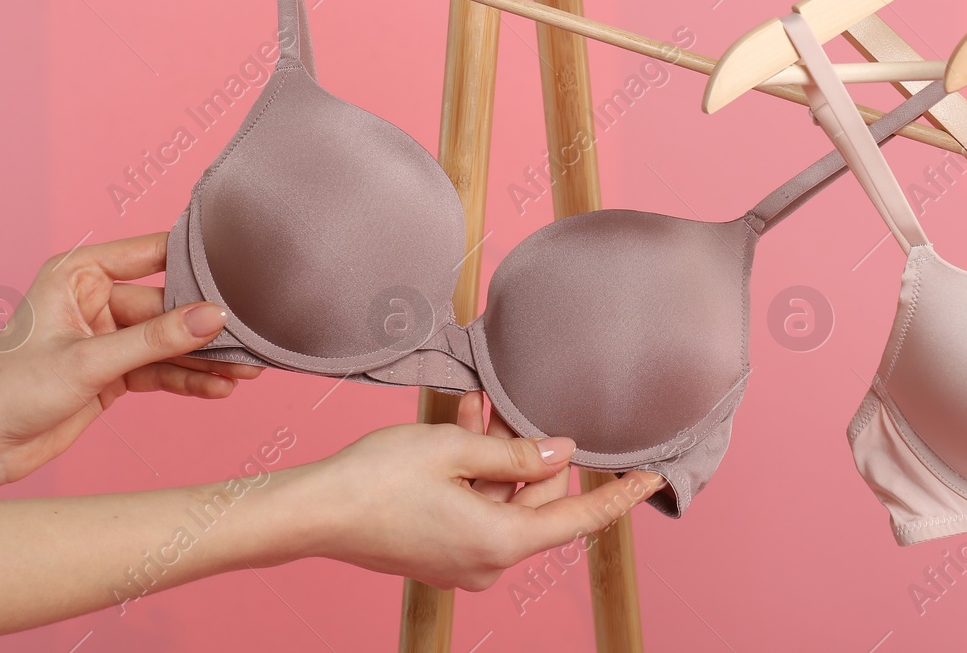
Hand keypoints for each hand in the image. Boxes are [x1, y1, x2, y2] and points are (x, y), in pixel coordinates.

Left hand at [0, 233, 259, 497]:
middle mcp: (94, 299)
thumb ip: (156, 340)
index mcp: (78, 274)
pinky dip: (188, 379)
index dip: (195, 260)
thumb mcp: (89, 362)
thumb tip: (213, 317)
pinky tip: (219, 388)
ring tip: (246, 370)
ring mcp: (105, 337)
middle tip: (250, 338)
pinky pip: (161, 368)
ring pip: (169, 341)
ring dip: (204, 358)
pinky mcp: (112, 372)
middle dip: (206, 326)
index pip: (150, 254)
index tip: (240, 267)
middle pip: (168, 305)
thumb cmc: (8, 392)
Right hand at [273, 420, 664, 590]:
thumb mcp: (457, 450)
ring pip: (503, 500)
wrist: (314, 512)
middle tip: (506, 405)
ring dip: (496, 455)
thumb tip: (563, 454)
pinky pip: (476, 509)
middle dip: (528, 452)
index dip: (619, 496)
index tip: (652, 478)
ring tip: (475, 408)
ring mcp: (462, 562)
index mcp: (502, 542)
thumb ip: (518, 454)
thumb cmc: (378, 478)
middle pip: (537, 504)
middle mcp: (488, 563)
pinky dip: (474, 473)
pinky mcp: (440, 554)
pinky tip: (461, 429)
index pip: (579, 520)